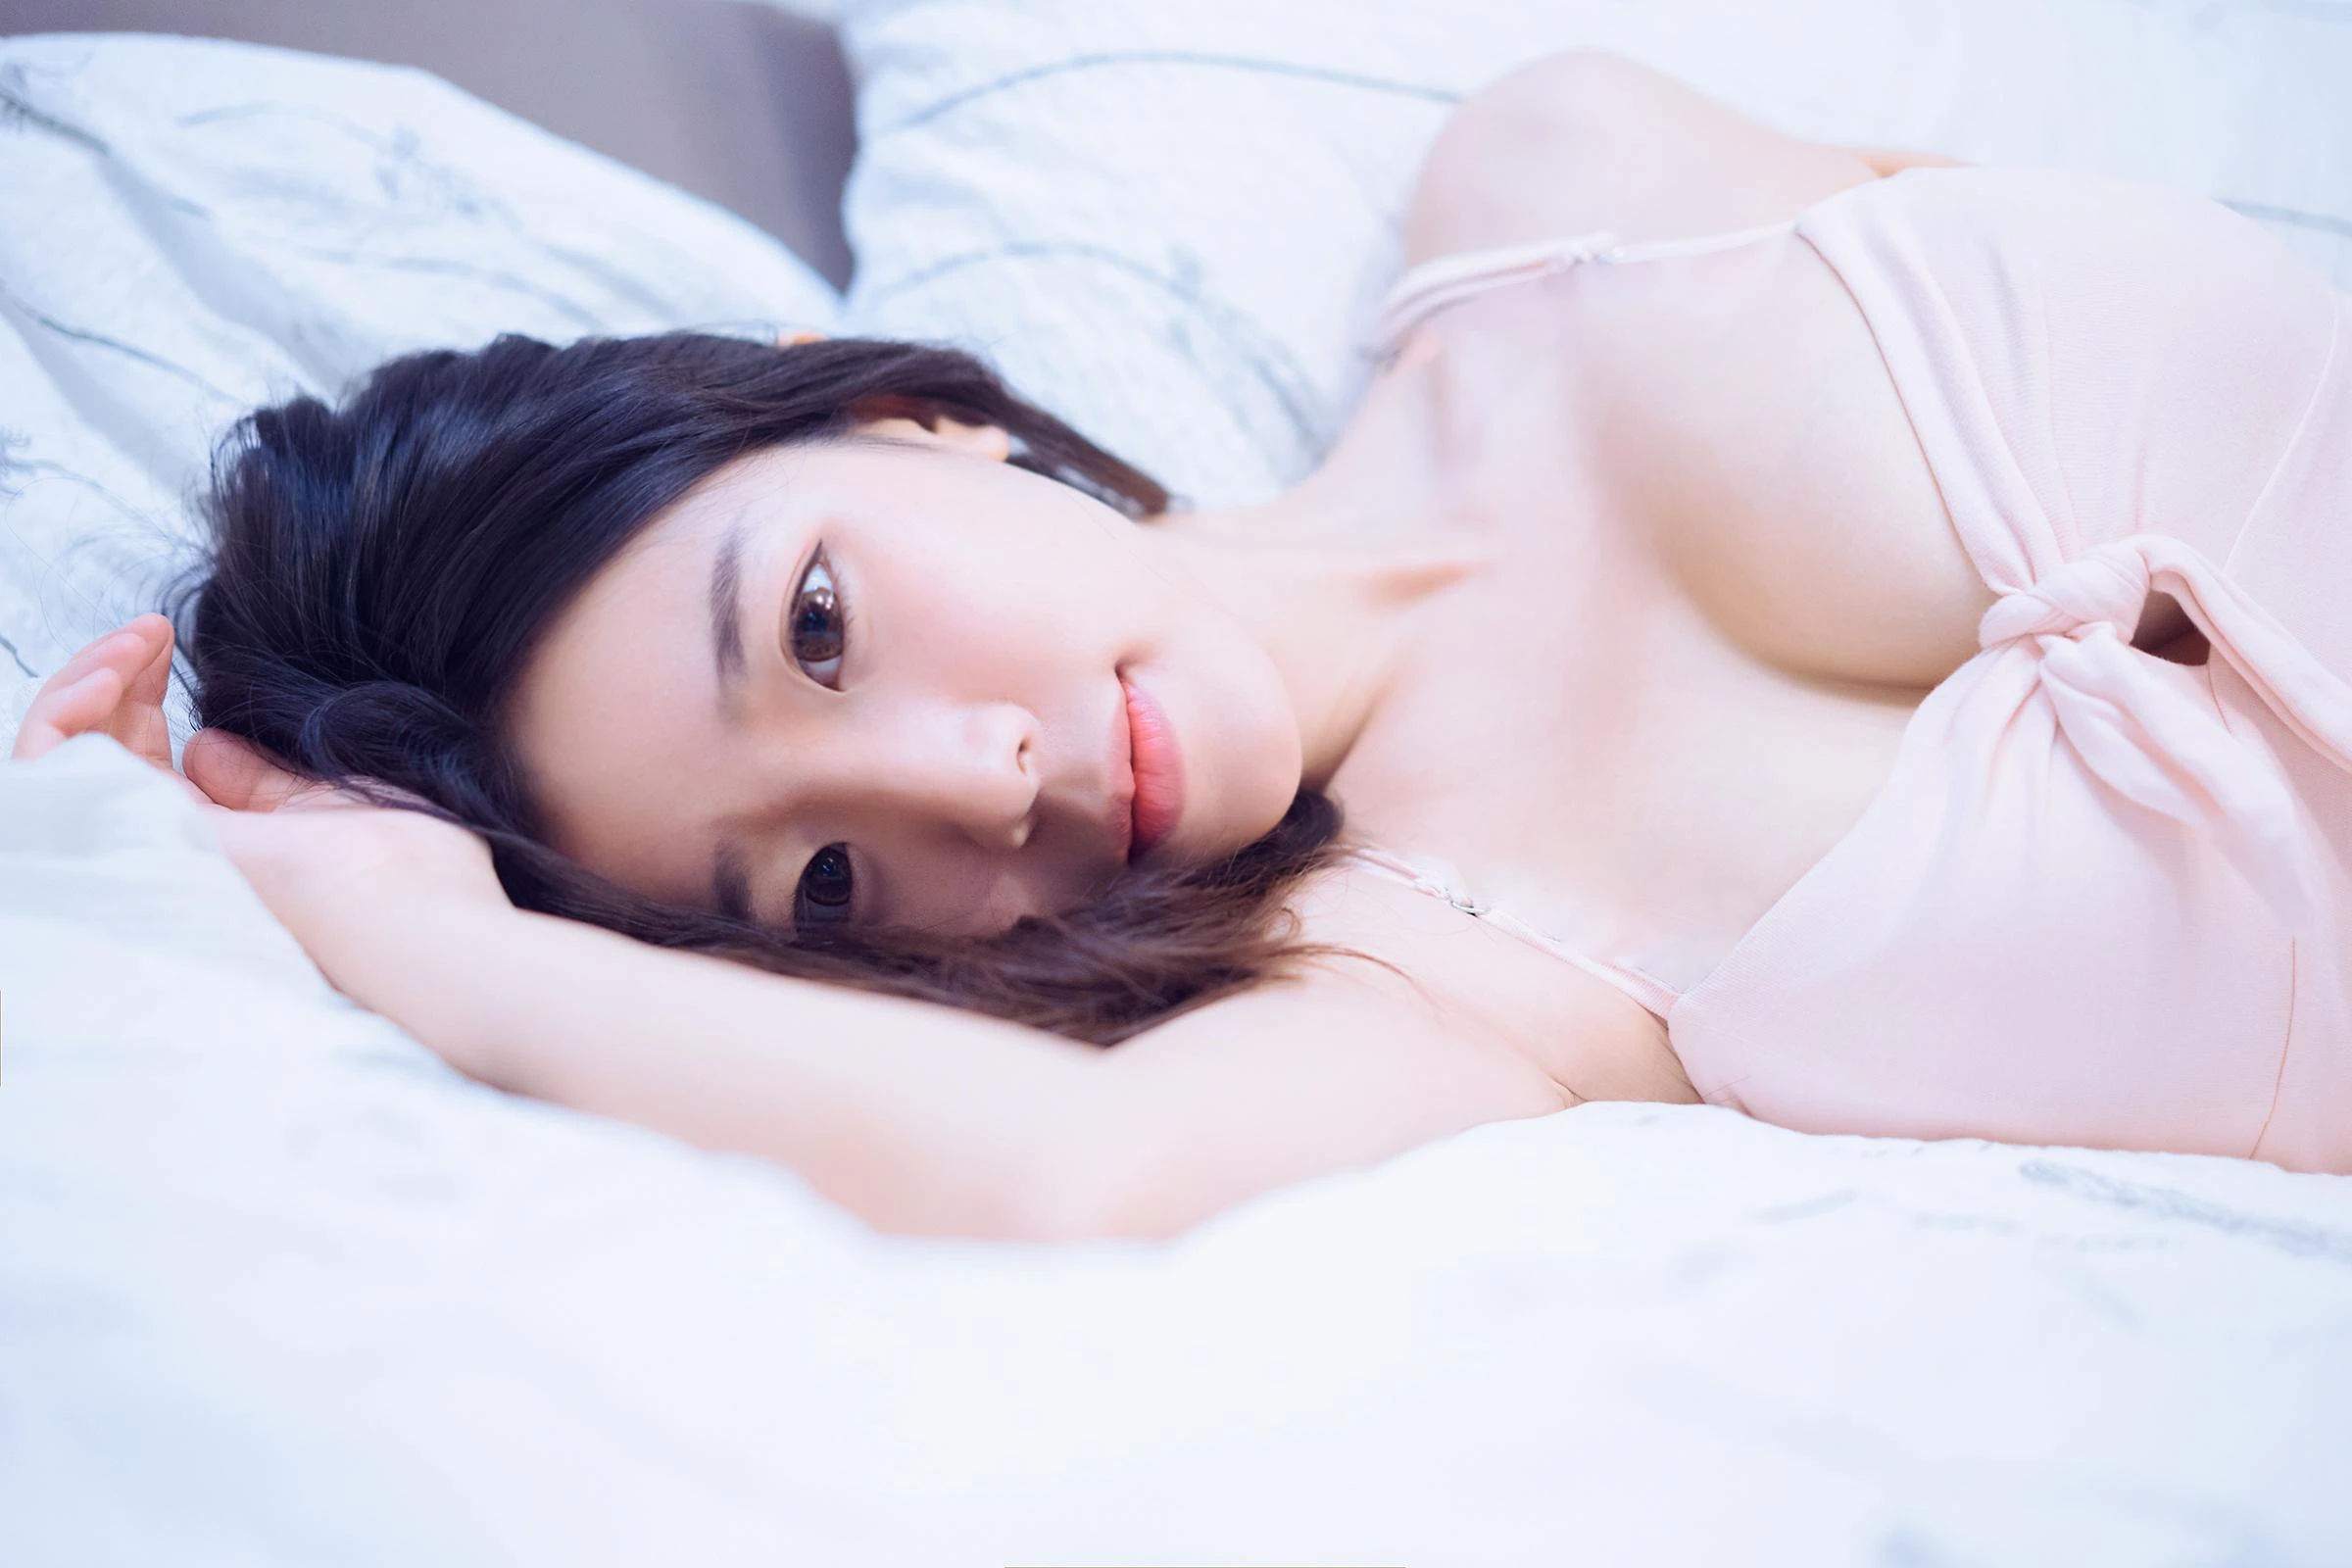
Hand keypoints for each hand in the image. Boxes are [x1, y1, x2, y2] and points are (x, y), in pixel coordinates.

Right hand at [14, 619, 509, 973]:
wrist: (419, 907)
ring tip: (135, 644)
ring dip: (82, 682)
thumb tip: (205, 743)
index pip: (140, 756)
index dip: (139, 688)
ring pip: (61, 756)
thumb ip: (259, 778)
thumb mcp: (324, 796)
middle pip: (97, 751)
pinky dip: (62, 710)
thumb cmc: (403, 864)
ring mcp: (147, 842)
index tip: (166, 639)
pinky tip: (112, 671)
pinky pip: (49, 769)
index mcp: (219, 836)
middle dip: (106, 674)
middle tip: (151, 633)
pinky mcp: (135, 836)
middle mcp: (173, 845)